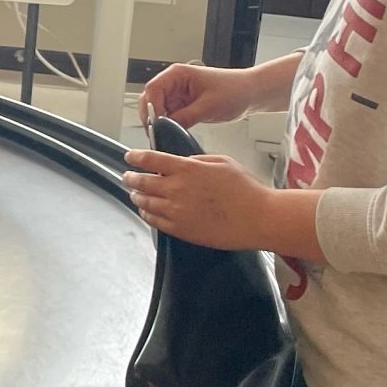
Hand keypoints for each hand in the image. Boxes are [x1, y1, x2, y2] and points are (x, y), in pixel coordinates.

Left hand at [123, 148, 287, 249]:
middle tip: (127, 176)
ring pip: (145, 202)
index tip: (129, 157)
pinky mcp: (180, 230)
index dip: (136, 157)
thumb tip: (183, 163)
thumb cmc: (246, 189)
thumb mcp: (222, 162)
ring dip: (137, 196)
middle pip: (142, 182)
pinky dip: (146, 214)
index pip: (150, 160)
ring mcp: (176, 211)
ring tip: (135, 193)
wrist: (258, 218)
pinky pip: (154, 221)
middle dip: (131, 177)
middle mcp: (176, 189)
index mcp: (187, 169)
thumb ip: (197, 160)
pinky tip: (146, 211)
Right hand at [142, 61, 272, 127]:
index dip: (151, 107)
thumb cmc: (235, 90)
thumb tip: (166, 128)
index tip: (156, 124)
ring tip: (167, 135)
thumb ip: (185, 117)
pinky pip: (169, 116)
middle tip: (157, 133)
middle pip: (150, 99)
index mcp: (178, 74)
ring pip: (158, 109)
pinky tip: (174, 133)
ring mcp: (178, 94)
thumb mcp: (209, 106)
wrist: (251, 93)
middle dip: (152, 116)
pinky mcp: (184, 104)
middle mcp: (175, 82)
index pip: (153, 89)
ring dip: (160, 122)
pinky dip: (169, 125)